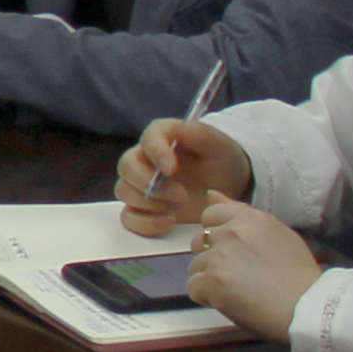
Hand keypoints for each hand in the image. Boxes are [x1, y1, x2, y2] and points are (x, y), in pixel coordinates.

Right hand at [111, 116, 255, 229]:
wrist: (229, 188)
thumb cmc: (222, 161)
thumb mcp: (219, 144)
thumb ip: (199, 132)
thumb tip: (179, 129)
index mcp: (162, 136)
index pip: (148, 138)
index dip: (156, 152)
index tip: (172, 169)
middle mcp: (145, 158)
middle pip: (127, 166)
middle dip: (150, 183)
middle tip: (181, 195)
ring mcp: (141, 184)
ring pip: (124, 190)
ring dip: (148, 202)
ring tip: (179, 206)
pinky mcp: (143, 208)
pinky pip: (129, 217)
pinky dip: (145, 222)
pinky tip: (169, 221)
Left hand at [177, 195, 323, 338]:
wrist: (307, 307)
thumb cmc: (298, 276)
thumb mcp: (277, 234)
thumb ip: (241, 214)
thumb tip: (209, 194)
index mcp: (250, 218)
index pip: (211, 214)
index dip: (216, 233)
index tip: (231, 250)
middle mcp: (232, 232)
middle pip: (199, 240)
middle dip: (210, 257)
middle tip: (236, 274)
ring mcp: (220, 256)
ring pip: (195, 265)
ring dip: (209, 279)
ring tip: (237, 290)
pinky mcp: (212, 281)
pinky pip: (193, 287)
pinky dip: (206, 297)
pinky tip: (229, 302)